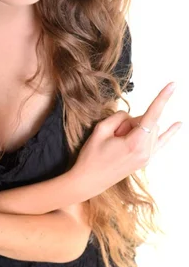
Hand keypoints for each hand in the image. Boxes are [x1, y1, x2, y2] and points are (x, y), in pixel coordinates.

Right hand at [71, 82, 181, 198]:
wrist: (88, 181)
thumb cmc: (91, 156)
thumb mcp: (100, 130)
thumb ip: (119, 118)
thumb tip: (130, 118)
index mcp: (135, 143)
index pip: (152, 115)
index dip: (162, 98)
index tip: (172, 85)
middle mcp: (146, 152)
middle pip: (148, 121)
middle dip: (133, 120)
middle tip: (114, 132)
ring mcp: (147, 157)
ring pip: (151, 129)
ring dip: (136, 128)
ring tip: (117, 140)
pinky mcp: (145, 160)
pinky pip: (160, 143)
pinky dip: (169, 133)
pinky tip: (178, 124)